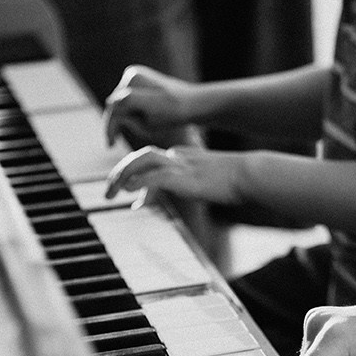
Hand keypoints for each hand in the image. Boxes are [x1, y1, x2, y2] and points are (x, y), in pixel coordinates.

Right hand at [103, 65, 200, 147]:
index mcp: (134, 86)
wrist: (192, 102)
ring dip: (120, 115)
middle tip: (111, 143)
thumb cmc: (172, 116)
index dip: (110, 129)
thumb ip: (127, 119)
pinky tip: (125, 124)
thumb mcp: (147, 125)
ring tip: (119, 136)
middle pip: (116, 104)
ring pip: (120, 100)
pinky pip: (126, 95)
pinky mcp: (138, 74)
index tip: (110, 146)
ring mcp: (134, 72)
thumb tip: (112, 108)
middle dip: (114, 122)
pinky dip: (126, 108)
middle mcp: (132, 75)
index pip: (114, 110)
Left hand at [104, 145, 245, 204]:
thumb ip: (188, 189)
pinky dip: (139, 183)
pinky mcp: (183, 177)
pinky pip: (154, 177)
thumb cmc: (234, 181)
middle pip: (139, 157)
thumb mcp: (205, 184)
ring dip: (122, 176)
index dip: (132, 174)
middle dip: (120, 173)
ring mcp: (179, 165)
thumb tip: (180, 199)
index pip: (148, 161)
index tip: (125, 191)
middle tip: (108, 193)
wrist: (248, 173)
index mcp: (181, 157)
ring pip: (141, 162)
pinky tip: (129, 191)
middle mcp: (176, 157)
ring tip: (111, 192)